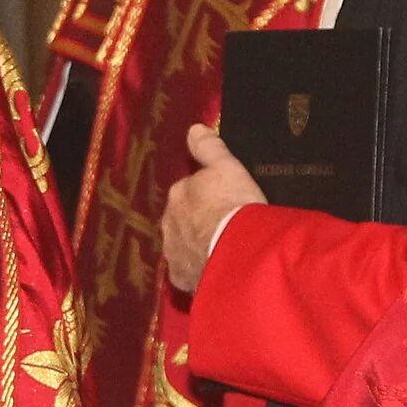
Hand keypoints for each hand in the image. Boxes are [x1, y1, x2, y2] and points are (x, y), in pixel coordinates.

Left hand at [161, 124, 264, 293]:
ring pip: (182, 246)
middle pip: (182, 219)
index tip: (223, 202)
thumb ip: (209, 148)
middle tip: (222, 227)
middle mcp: (168, 223)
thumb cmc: (235, 204)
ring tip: (219, 251)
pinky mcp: (181, 278)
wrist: (238, 252)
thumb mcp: (228, 167)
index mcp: (178, 194)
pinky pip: (188, 272)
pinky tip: (215, 271)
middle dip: (196, 222)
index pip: (188, 191)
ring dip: (195, 246)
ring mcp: (172, 253)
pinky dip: (198, 270)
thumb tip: (193, 128)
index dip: (206, 196)